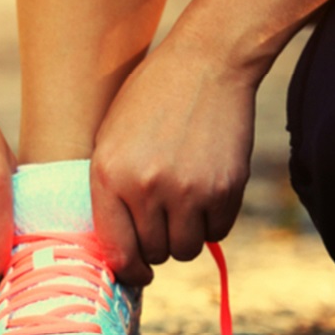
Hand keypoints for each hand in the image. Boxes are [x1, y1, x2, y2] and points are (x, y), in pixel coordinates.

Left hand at [90, 35, 255, 285]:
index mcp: (109, 174)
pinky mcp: (225, 188)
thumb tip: (115, 247)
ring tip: (182, 206)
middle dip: (156, 246)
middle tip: (160, 224)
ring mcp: (188, 191)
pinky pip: (218, 232)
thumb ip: (109, 189)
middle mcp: (146, 188)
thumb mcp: (110, 138)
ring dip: (184, 237)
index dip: (127, 270)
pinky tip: (205, 192)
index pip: (116, 250)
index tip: (135, 272)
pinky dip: (212, 222)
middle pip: (154, 253)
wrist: (206, 63)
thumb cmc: (150, 99)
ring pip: (186, 249)